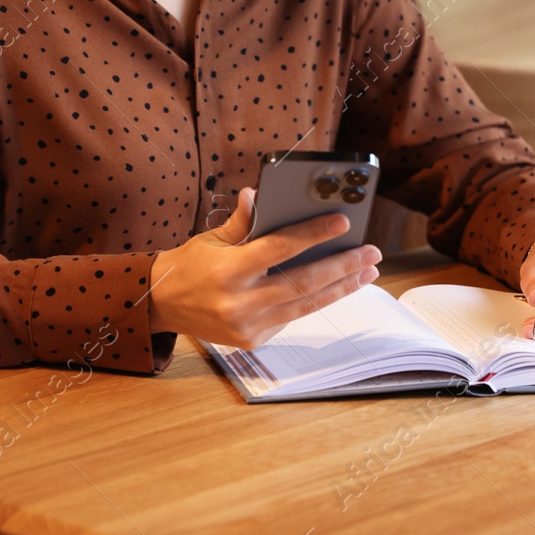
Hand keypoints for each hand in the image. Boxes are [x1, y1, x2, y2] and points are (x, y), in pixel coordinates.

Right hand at [146, 186, 380, 348]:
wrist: (163, 306)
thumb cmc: (190, 265)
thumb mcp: (212, 238)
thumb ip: (242, 221)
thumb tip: (258, 193)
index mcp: (228, 271)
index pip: (280, 249)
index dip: (313, 234)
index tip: (342, 221)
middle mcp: (239, 303)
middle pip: (303, 283)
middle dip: (342, 267)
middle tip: (371, 252)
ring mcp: (248, 327)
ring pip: (305, 305)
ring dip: (340, 288)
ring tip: (366, 272)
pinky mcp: (253, 341)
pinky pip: (292, 318)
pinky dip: (315, 301)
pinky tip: (337, 287)